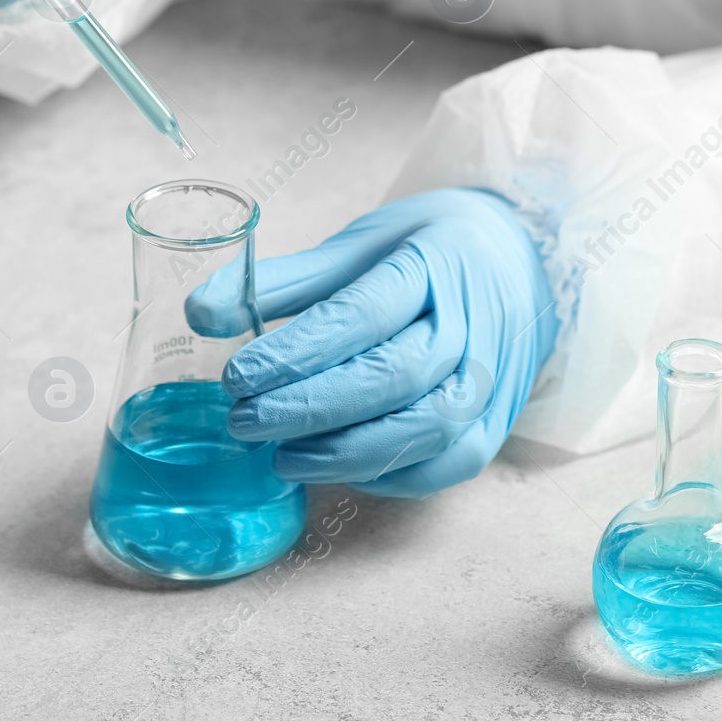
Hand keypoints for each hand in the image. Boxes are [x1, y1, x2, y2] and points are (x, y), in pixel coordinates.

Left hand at [188, 188, 557, 497]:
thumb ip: (281, 282)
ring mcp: (493, 378)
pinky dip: (390, 475)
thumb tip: (199, 313)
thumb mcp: (360, 245)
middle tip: (243, 420)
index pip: (361, 315)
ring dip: (347, 452)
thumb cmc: (426, 251)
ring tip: (280, 458)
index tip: (235, 375)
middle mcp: (472, 323)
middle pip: (393, 377)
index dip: (295, 352)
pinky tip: (335, 471)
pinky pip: (448, 463)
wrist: (522, 260)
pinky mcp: (497, 422)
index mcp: (433, 263)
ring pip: (428, 427)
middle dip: (310, 407)